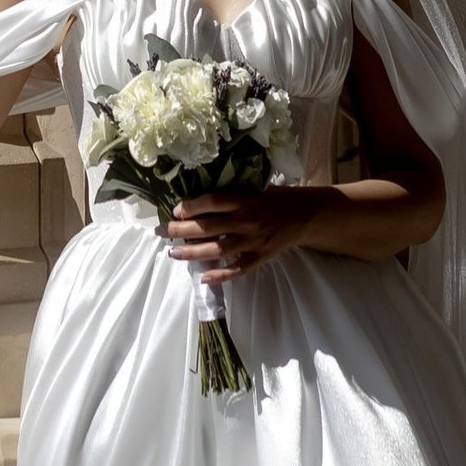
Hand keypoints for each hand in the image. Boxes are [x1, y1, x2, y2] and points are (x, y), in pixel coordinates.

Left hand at [167, 189, 318, 285]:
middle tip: (160, 231)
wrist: (305, 215)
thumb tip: (198, 200)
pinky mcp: (260, 257)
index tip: (175, 210)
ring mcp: (253, 242)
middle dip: (180, 230)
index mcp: (245, 200)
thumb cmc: (276, 198)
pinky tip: (203, 277)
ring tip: (172, 253)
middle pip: (208, 228)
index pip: (212, 202)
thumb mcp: (256, 187)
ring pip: (217, 250)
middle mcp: (247, 221)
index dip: (191, 206)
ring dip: (192, 253)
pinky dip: (220, 275)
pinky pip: (237, 270)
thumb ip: (231, 194)